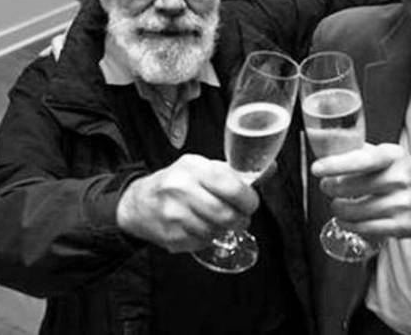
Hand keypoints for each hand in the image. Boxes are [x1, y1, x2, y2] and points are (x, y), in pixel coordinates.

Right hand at [116, 154, 258, 252]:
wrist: (139, 203)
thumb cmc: (177, 182)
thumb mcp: (203, 168)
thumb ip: (236, 172)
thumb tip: (271, 168)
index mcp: (193, 167)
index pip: (229, 185)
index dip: (247, 198)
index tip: (251, 203)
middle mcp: (181, 189)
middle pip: (225, 214)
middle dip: (240, 218)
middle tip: (240, 216)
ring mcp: (174, 214)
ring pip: (216, 231)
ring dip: (225, 229)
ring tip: (220, 220)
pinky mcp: (171, 236)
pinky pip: (203, 242)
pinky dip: (208, 237)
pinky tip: (202, 227)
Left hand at [311, 144, 410, 240]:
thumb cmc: (408, 175)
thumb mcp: (392, 156)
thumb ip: (364, 152)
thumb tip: (330, 149)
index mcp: (393, 157)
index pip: (360, 159)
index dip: (335, 165)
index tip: (317, 169)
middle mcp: (399, 178)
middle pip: (350, 187)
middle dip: (331, 189)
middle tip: (327, 187)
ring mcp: (402, 204)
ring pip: (353, 211)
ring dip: (338, 209)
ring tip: (338, 205)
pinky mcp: (402, 226)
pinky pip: (364, 228)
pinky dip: (349, 224)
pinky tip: (347, 219)